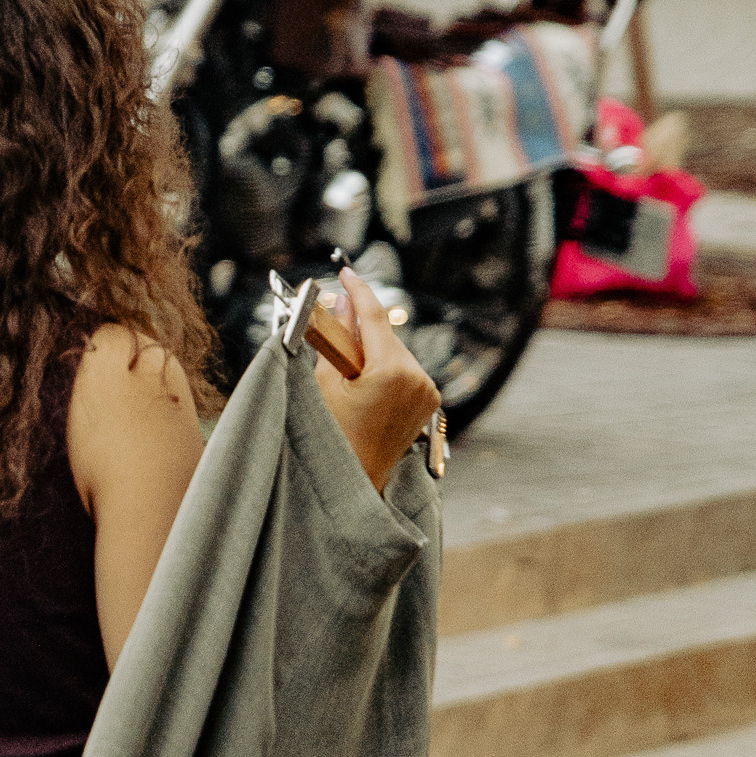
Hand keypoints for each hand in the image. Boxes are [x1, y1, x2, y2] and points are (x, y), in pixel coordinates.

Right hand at [312, 266, 441, 494]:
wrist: (357, 483)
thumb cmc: (334, 438)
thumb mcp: (325, 383)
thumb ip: (335, 339)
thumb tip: (340, 304)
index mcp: (393, 372)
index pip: (375, 316)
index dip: (358, 290)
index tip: (346, 273)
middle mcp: (419, 378)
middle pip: (386, 334)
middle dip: (360, 329)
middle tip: (333, 326)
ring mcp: (428, 391)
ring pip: (395, 351)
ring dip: (373, 350)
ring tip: (348, 373)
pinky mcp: (429, 401)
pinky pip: (405, 370)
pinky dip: (385, 368)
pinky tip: (365, 383)